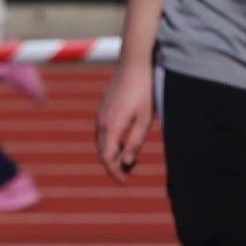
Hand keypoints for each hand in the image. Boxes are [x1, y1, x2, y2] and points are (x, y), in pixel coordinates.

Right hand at [94, 62, 155, 182]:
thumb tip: (127, 163)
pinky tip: (125, 143)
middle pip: (103, 152)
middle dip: (116, 166)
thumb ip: (135, 143)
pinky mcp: (103, 108)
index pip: (107, 158)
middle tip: (132, 174)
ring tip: (132, 161)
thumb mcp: (144, 120)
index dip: (115, 172)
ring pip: (102, 142)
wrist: (134, 64)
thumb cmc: (143, 91)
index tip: (125, 182)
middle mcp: (101, 122)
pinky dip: (113, 142)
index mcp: (111, 127)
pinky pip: (104, 132)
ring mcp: (100, 114)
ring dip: (115, 154)